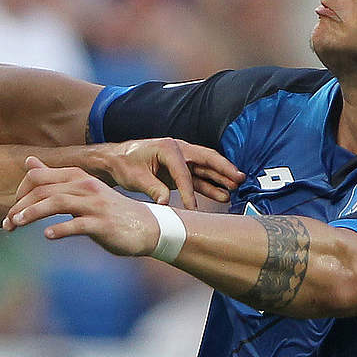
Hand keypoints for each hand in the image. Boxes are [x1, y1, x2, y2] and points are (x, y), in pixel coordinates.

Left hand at [3, 157, 161, 256]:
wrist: (147, 227)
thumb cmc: (109, 210)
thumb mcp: (81, 190)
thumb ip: (54, 178)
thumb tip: (29, 162)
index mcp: (77, 177)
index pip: (38, 177)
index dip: (20, 192)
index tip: (11, 210)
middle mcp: (84, 187)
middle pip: (43, 190)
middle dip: (20, 206)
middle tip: (7, 222)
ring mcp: (94, 205)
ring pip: (57, 203)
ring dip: (32, 213)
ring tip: (16, 224)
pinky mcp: (102, 223)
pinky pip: (77, 224)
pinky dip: (60, 229)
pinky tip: (47, 235)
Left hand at [99, 138, 242, 207]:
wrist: (116, 161)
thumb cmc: (124, 164)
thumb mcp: (136, 177)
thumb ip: (153, 189)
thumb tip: (165, 204)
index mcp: (168, 148)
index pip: (184, 172)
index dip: (189, 191)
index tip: (192, 208)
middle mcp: (179, 150)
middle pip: (206, 160)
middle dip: (224, 169)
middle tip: (240, 179)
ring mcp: (182, 160)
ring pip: (206, 169)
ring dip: (221, 178)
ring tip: (235, 189)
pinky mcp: (181, 170)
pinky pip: (199, 178)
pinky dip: (210, 186)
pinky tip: (222, 195)